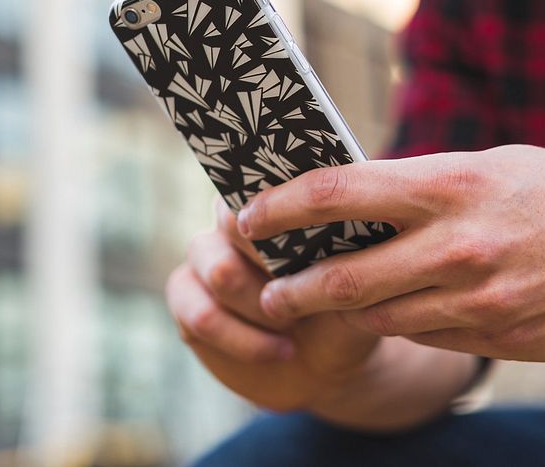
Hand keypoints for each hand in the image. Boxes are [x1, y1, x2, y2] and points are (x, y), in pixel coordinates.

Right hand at [165, 200, 379, 411]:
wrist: (329, 360)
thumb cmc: (345, 306)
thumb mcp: (358, 278)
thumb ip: (346, 248)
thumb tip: (344, 221)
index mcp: (273, 201)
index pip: (263, 184)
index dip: (281, 209)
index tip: (309, 238)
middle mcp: (230, 223)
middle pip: (233, 222)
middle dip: (274, 262)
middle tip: (307, 288)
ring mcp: (206, 260)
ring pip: (222, 272)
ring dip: (264, 306)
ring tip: (296, 325)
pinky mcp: (187, 302)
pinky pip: (202, 317)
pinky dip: (246, 339)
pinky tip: (281, 349)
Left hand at [237, 145, 544, 361]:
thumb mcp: (493, 167)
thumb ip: (425, 188)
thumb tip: (359, 202)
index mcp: (451, 183)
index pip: (338, 193)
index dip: (281, 206)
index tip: (248, 216)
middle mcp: (458, 243)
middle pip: (343, 274)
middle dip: (292, 288)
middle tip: (268, 292)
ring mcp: (480, 298)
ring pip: (379, 316)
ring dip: (339, 314)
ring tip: (314, 307)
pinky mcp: (502, 336)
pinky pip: (427, 336)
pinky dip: (399, 326)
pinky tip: (391, 314)